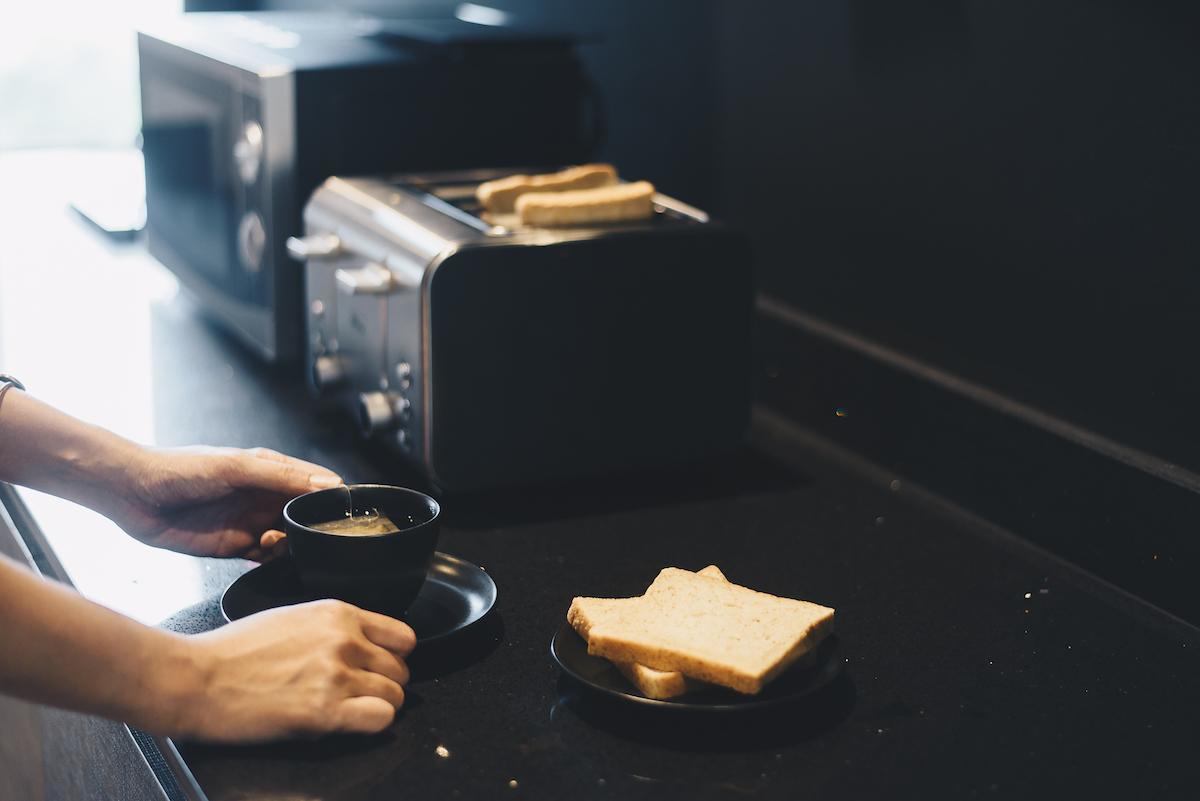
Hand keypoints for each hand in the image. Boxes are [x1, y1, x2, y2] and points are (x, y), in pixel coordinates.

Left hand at [112, 446, 341, 559]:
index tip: (342, 513)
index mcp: (272, 470)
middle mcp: (266, 497)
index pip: (318, 484)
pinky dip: (273, 561)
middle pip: (308, 516)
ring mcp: (252, 522)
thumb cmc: (180, 469)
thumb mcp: (236, 467)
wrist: (133, 494)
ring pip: (291, 539)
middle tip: (300, 533)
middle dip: (313, 527)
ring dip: (291, 545)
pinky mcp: (236, 547)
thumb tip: (329, 485)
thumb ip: (282, 477)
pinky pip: (267, 558)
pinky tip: (263, 555)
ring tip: (270, 542)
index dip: (335, 498)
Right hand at [170, 600, 415, 741]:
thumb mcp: (293, 618)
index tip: (378, 668)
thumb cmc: (233, 651)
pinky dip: (372, 724)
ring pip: (396, 696)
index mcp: (338, 613)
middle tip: (356, 696)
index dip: (393, 657)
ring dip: (378, 707)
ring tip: (348, 711)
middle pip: (401, 670)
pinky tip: (348, 723)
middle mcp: (345, 640)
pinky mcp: (326, 712)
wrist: (196, 678)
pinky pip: (382, 718)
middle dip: (384, 685)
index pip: (403, 637)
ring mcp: (337, 676)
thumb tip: (362, 645)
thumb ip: (333, 628)